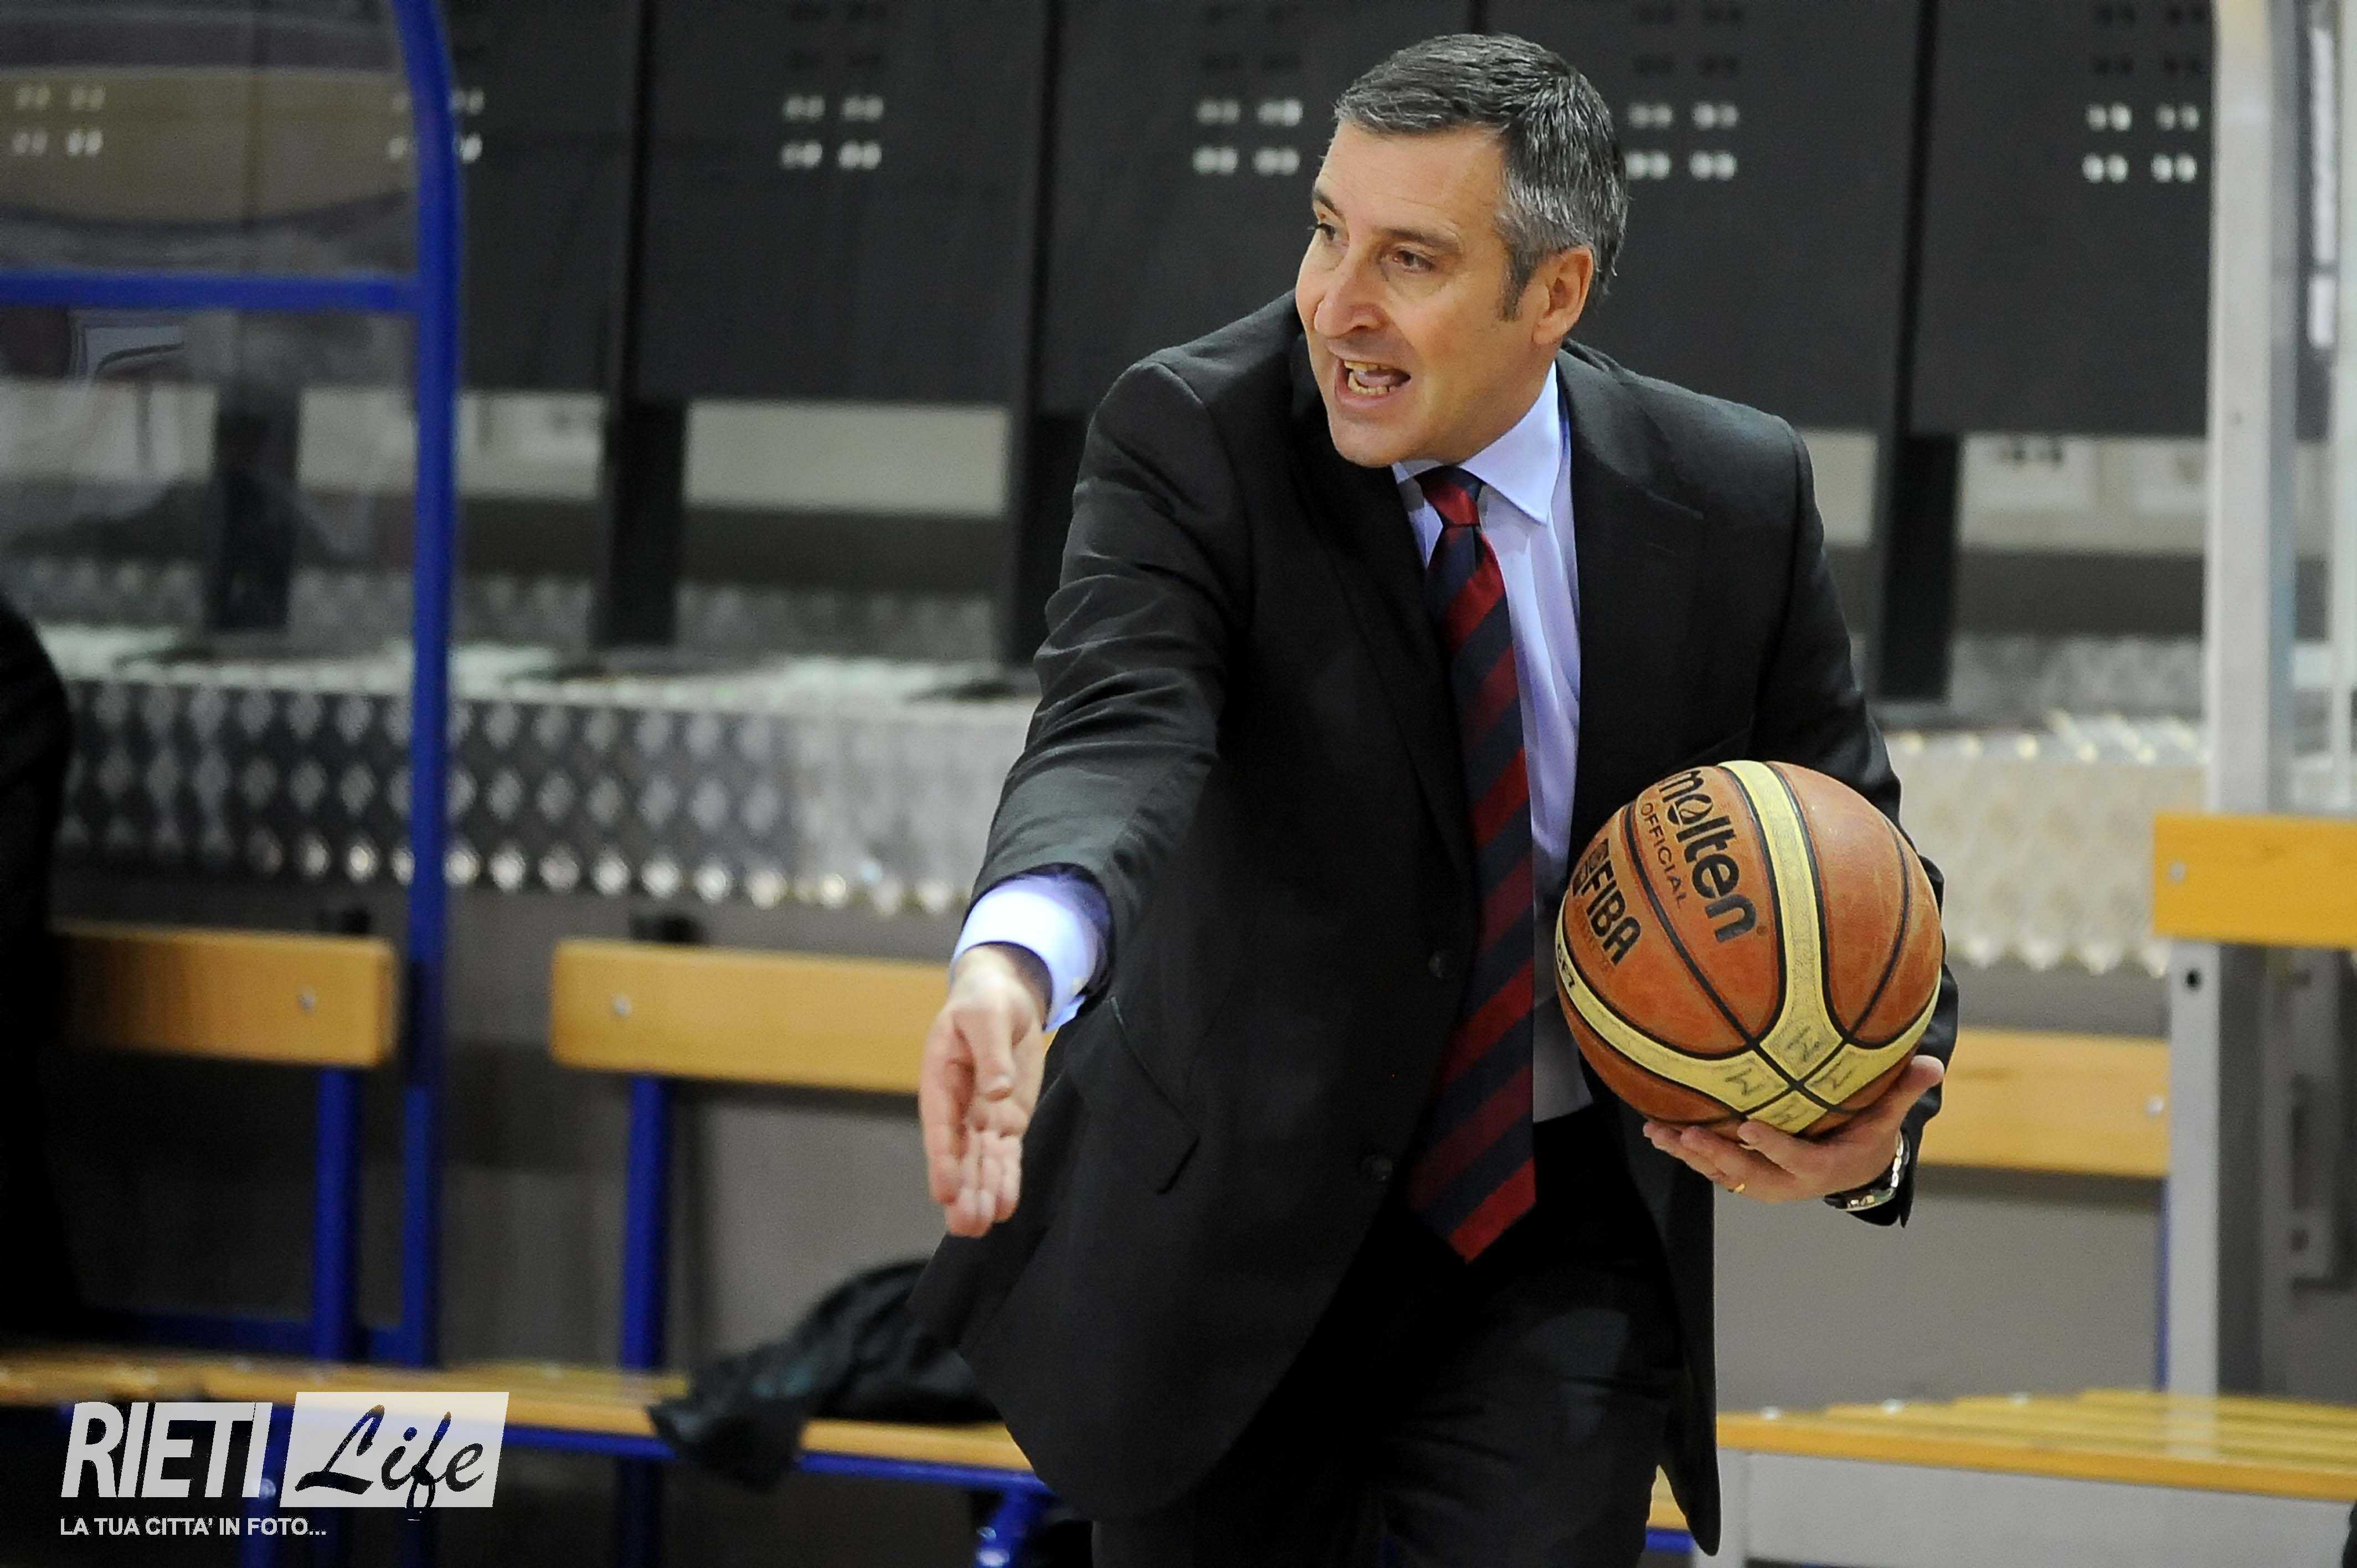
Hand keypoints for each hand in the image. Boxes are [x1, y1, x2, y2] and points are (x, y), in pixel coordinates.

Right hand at [920, 943, 1050, 1236]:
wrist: (1004, 998)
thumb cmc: (985, 1003)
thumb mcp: (986, 1017)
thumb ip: (991, 1054)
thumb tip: (997, 1093)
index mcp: (940, 1079)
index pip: (941, 1126)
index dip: (943, 1160)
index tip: (945, 1192)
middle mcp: (957, 1107)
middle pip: (959, 1155)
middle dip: (963, 1190)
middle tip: (966, 1227)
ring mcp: (982, 1117)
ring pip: (980, 1163)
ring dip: (981, 1193)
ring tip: (980, 1228)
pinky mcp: (1006, 1120)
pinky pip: (1005, 1155)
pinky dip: (1006, 1179)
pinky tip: (1004, 1207)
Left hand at [1642, 1054, 1945, 1202]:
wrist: (1852, 1173)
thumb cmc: (1868, 1137)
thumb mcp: (1886, 1120)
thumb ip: (1902, 1093)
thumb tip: (1934, 1065)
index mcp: (1823, 1167)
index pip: (1796, 1159)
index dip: (1772, 1146)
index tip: (1748, 1127)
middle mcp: (1788, 1182)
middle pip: (1749, 1174)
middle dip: (1717, 1155)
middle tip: (1689, 1133)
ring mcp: (1764, 1183)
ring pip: (1722, 1173)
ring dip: (1690, 1154)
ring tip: (1660, 1132)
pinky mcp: (1746, 1176)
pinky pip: (1712, 1168)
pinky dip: (1687, 1152)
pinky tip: (1660, 1131)